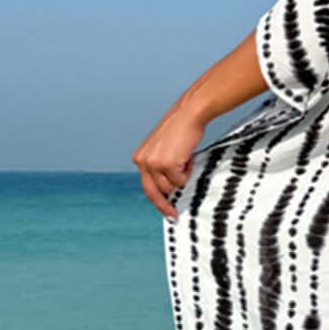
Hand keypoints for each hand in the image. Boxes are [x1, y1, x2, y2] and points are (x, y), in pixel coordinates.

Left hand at [132, 104, 205, 218]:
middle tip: (173, 214)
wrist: (188, 115)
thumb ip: (160, 167)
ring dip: (181, 178)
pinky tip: (187, 157)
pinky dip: (187, 171)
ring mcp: (154, 164)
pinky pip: (180, 180)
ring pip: (170, 187)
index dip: (156, 201)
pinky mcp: (167, 164)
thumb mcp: (162, 149)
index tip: (166, 212)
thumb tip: (168, 188)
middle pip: (155, 192)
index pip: (146, 186)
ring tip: (184, 161)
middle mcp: (143, 162)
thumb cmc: (180, 130)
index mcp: (139, 158)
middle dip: (165, 204)